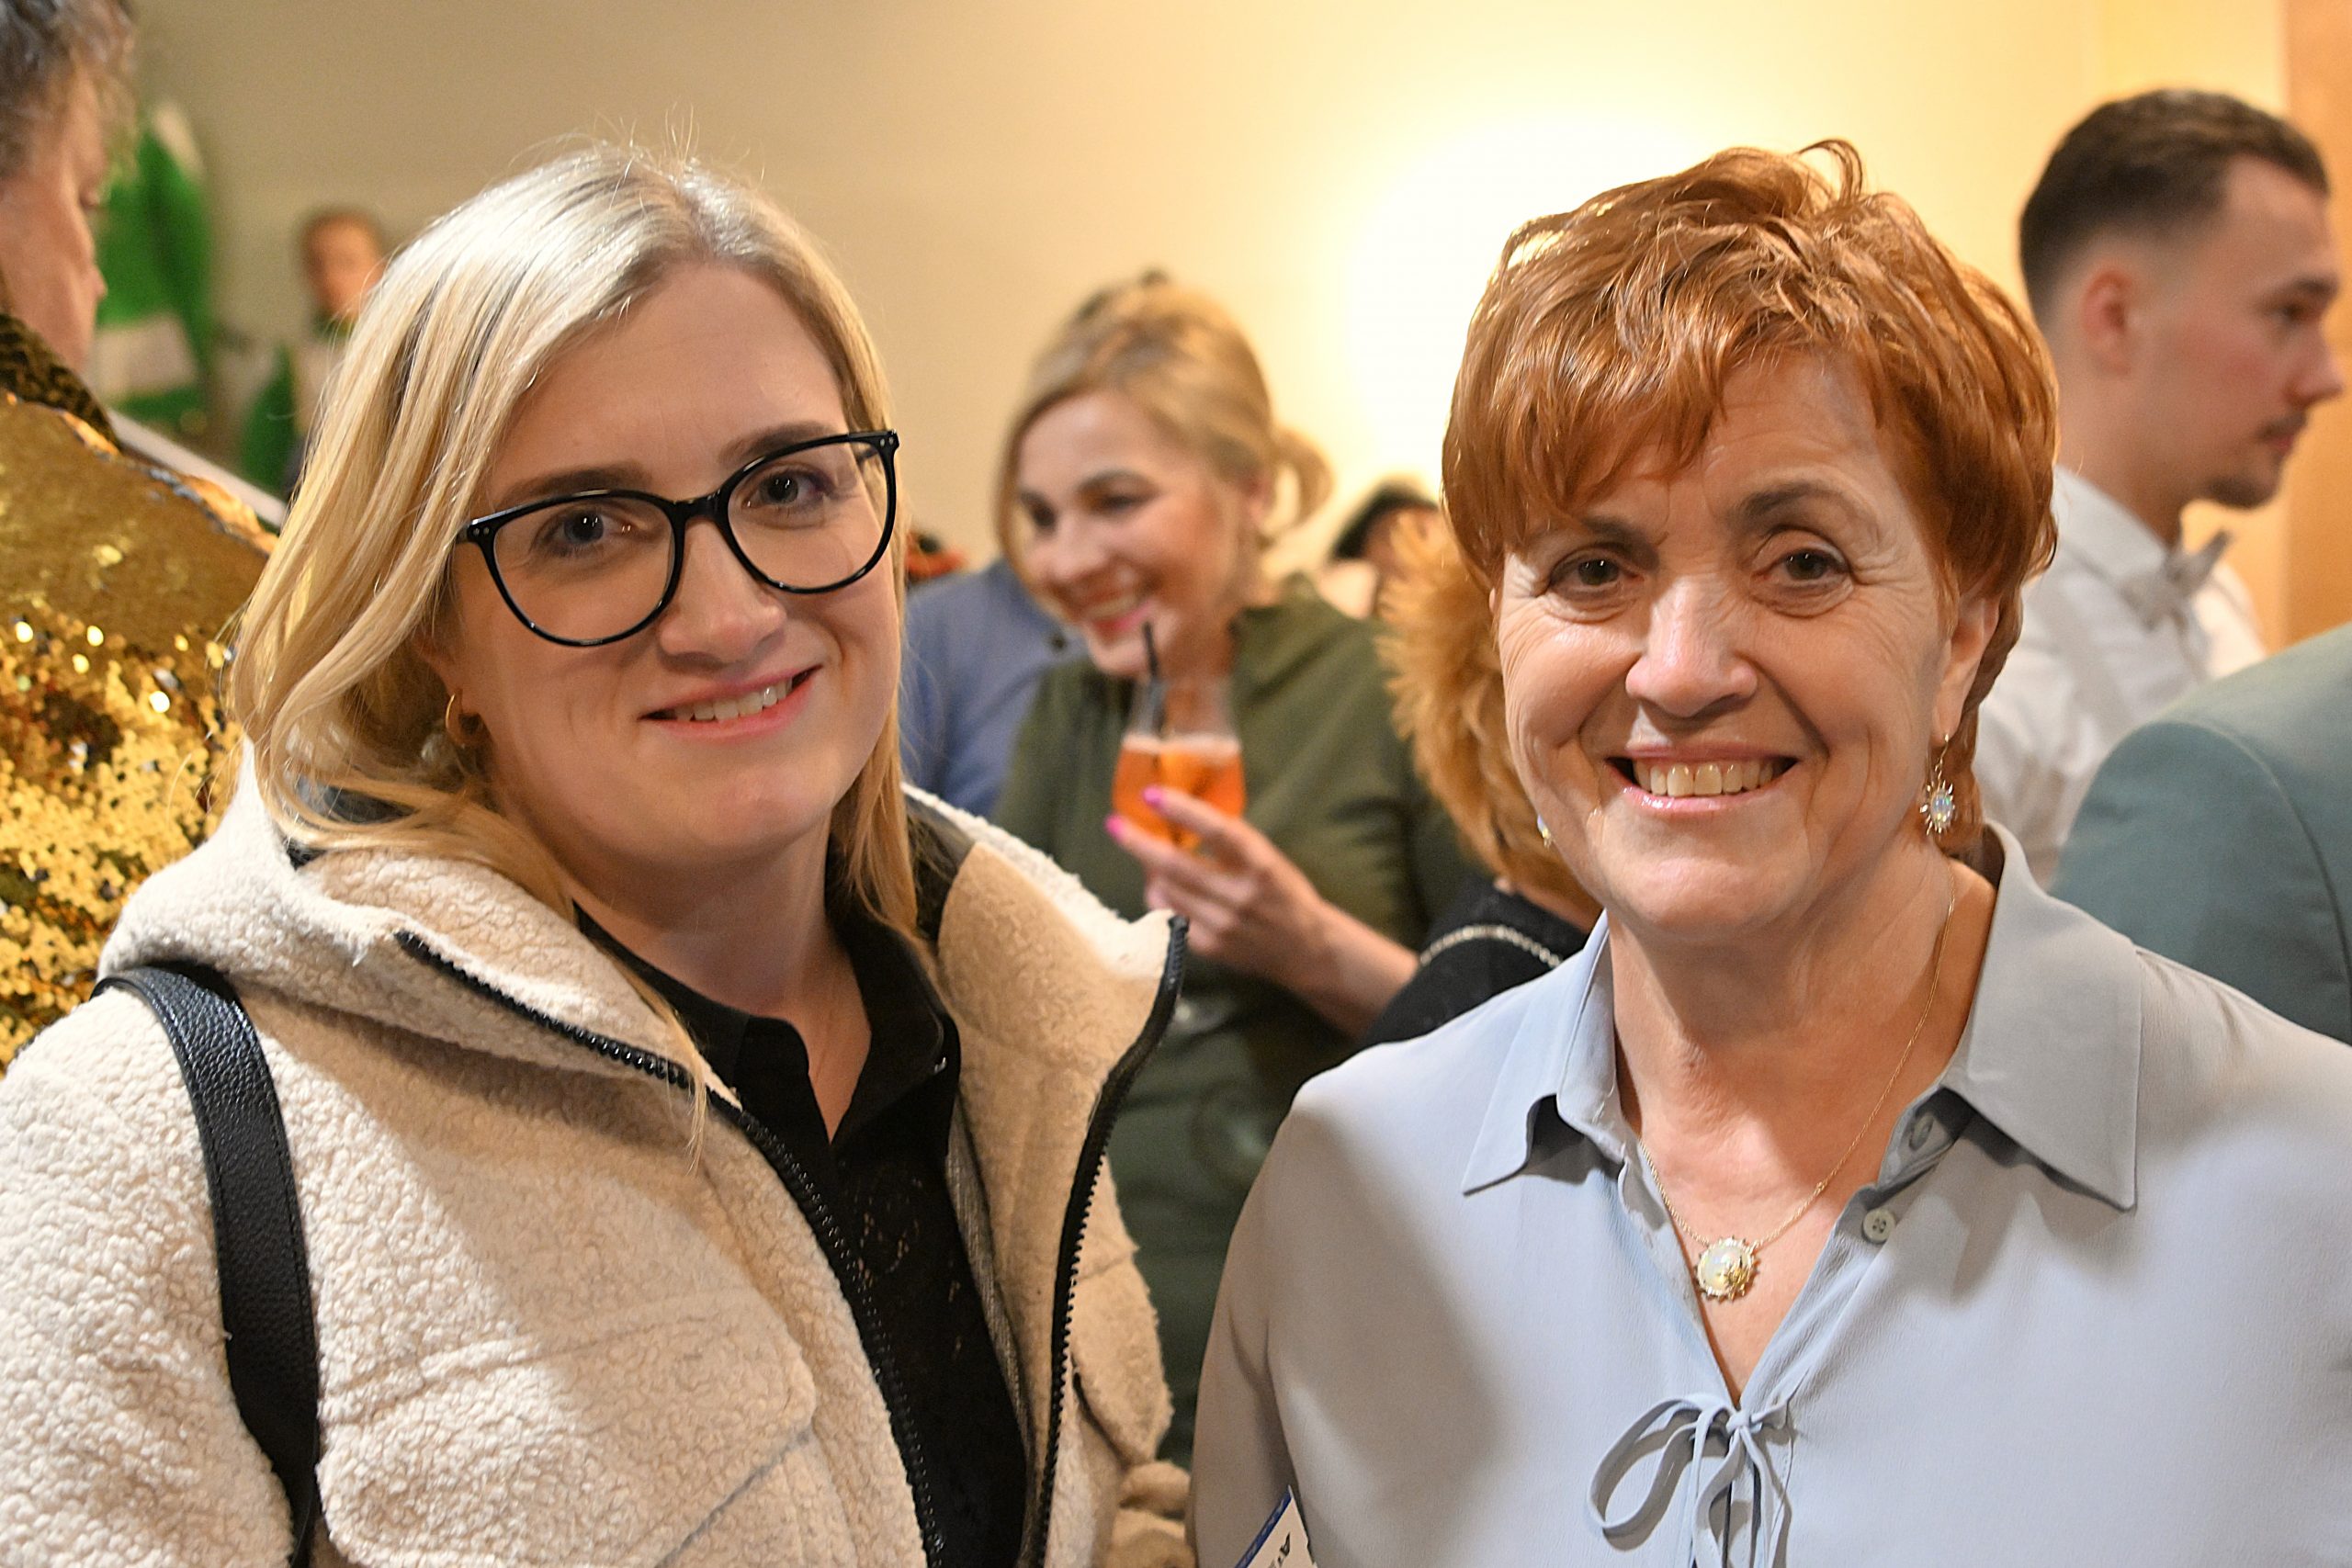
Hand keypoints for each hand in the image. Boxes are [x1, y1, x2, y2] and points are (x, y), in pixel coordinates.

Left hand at [1105, 788, 1416, 1031]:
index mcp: (1260, 864)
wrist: (1306, 949)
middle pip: (1176, 865)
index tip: (1151, 794)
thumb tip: (1181, 816)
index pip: (1217, 830)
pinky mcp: (1210, 947)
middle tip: (1114, 823)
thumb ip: (1231, 842)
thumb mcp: (1268, 858)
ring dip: (1148, 870)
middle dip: (1139, 842)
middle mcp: (1240, 895)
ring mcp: (1222, 924)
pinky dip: (1159, 897)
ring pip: (1166, 891)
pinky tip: (1161, 887)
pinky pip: (1169, 916)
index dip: (1182, 810)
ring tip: (1145, 854)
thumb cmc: (1284, 893)